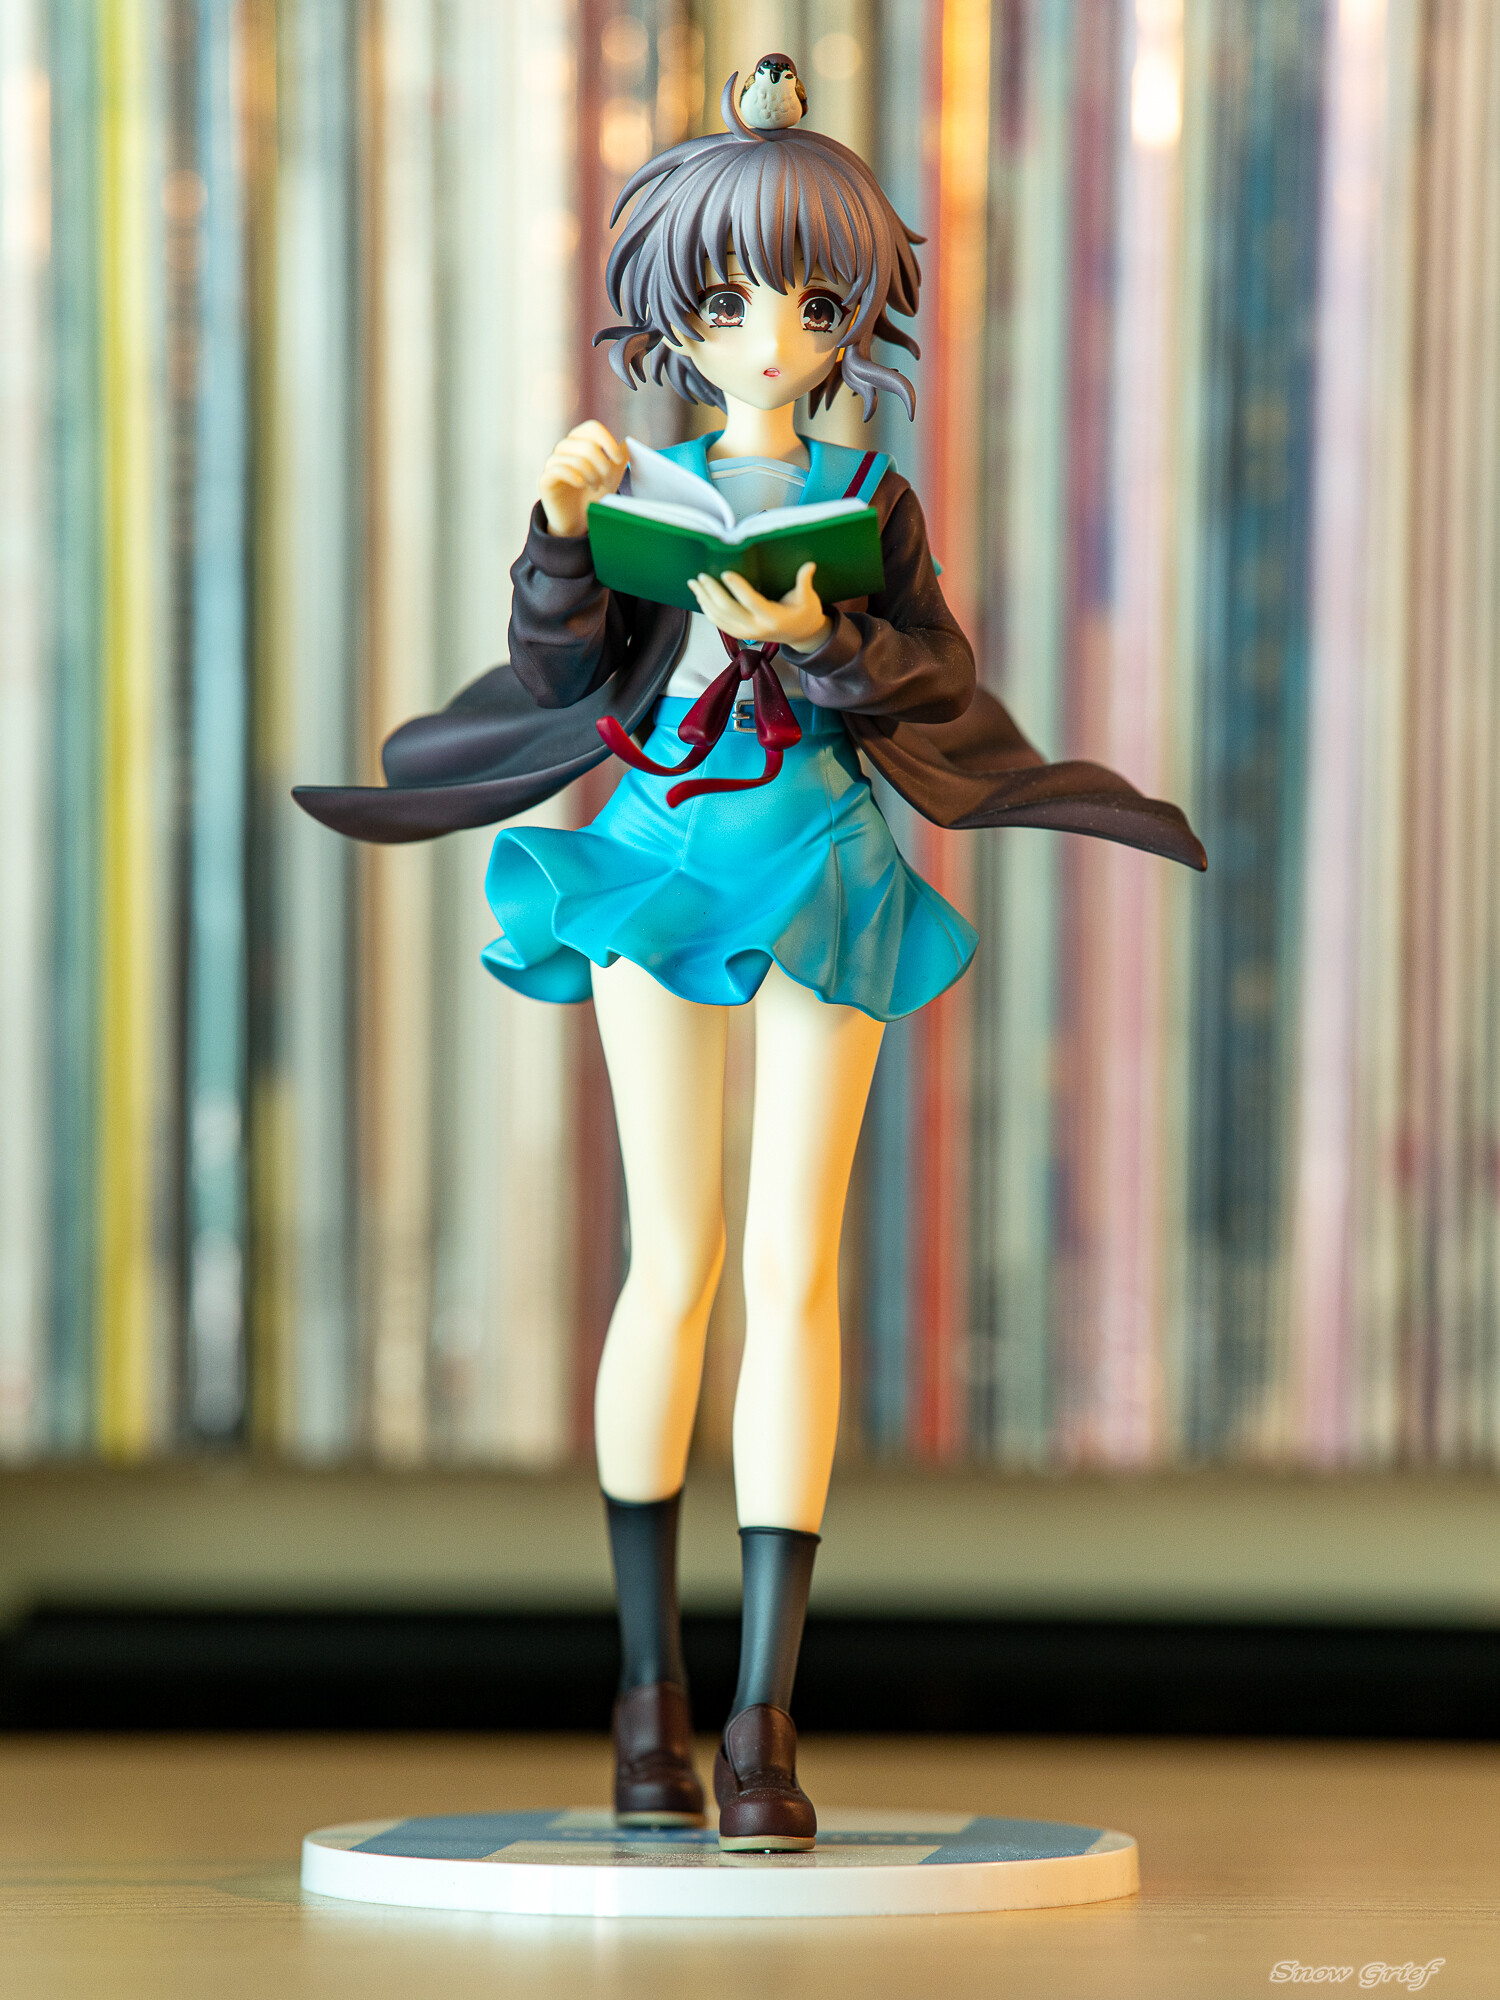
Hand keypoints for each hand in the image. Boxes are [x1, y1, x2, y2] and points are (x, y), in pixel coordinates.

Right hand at [538, 420, 626, 536]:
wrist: (578, 521)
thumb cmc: (593, 494)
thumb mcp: (611, 476)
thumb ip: (619, 458)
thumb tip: (630, 441)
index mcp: (579, 441)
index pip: (592, 428)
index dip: (608, 442)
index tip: (619, 460)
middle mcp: (564, 448)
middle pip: (588, 446)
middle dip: (604, 465)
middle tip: (608, 482)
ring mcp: (552, 463)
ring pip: (576, 459)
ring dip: (592, 475)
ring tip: (597, 487)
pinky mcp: (545, 480)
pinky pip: (558, 469)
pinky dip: (574, 477)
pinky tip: (581, 485)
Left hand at [687, 562, 833, 653]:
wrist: (801, 635)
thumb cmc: (805, 613)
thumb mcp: (809, 599)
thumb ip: (805, 582)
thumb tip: (809, 565)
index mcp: (773, 618)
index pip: (751, 601)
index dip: (738, 587)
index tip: (725, 572)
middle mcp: (757, 628)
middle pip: (728, 610)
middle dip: (712, 592)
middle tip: (702, 575)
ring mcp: (746, 633)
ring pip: (719, 618)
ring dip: (704, 600)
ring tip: (694, 583)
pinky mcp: (740, 634)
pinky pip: (719, 623)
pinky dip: (707, 610)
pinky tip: (700, 597)